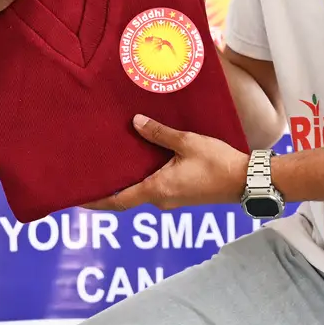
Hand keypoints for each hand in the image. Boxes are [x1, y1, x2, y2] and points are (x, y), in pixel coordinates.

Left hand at [85, 116, 248, 211]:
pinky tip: (141, 161)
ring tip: (113, 163)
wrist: (246, 181)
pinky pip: (156, 187)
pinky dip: (143, 178)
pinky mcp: (182, 195)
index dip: (95, 201)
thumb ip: (159, 133)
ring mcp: (172, 200)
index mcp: (157, 189)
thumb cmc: (218, 163)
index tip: (76, 199)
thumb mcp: (187, 142)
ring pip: (142, 191)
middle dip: (108, 188)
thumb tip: (135, 123)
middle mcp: (161, 199)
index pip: (118, 201)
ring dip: (127, 182)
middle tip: (90, 173)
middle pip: (126, 197)